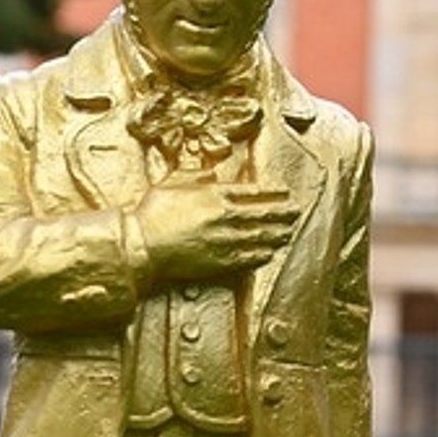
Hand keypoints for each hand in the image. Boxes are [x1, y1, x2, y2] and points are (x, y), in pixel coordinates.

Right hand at [131, 183, 299, 281]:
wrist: (141, 245)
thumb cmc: (150, 213)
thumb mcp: (171, 183)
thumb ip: (195, 177)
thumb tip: (211, 175)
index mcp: (214, 194)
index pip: (253, 191)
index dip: (272, 192)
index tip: (284, 192)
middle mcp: (225, 216)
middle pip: (263, 213)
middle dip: (282, 212)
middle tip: (296, 211)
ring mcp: (225, 240)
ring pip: (261, 236)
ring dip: (278, 233)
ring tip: (288, 232)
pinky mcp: (220, 262)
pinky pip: (249, 257)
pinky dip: (262, 254)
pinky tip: (270, 252)